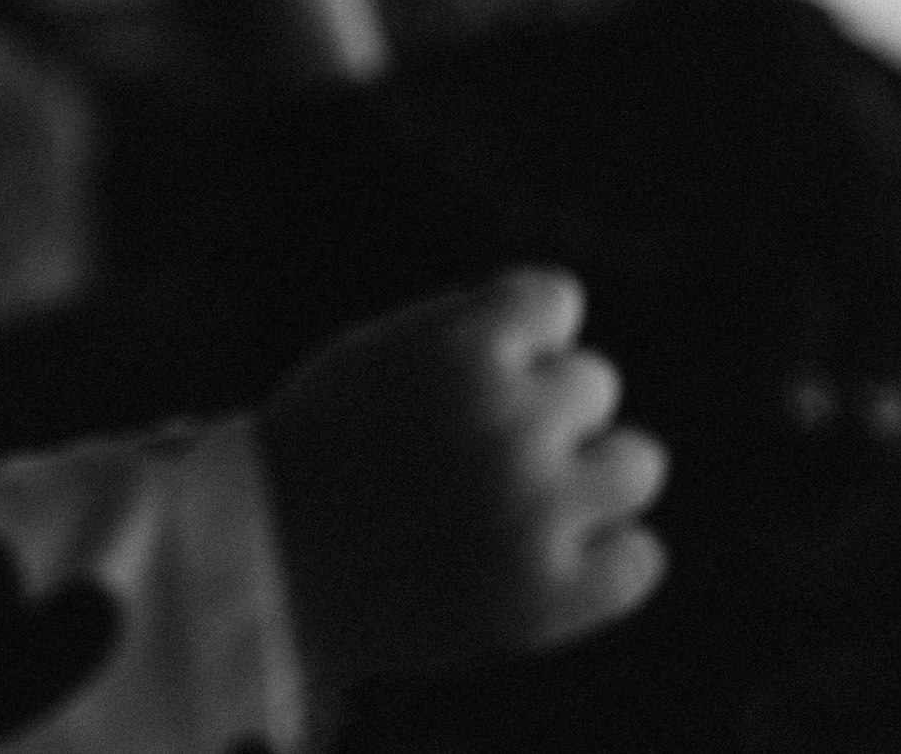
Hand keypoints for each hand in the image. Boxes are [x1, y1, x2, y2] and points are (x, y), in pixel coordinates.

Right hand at [257, 267, 667, 688]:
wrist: (262, 565)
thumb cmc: (321, 450)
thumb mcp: (381, 354)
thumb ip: (473, 331)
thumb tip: (566, 324)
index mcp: (463, 352)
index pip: (557, 302)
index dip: (518, 336)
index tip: (468, 374)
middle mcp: (509, 425)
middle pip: (594, 382)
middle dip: (544, 409)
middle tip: (475, 450)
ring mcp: (535, 514)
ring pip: (637, 464)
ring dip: (591, 476)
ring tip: (526, 501)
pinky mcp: (547, 598)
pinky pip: (638, 560)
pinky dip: (609, 560)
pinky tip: (554, 560)